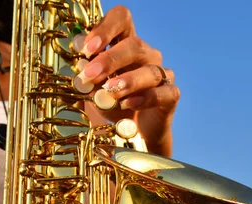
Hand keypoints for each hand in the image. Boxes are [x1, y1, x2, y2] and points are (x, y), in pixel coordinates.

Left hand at [81, 5, 179, 155]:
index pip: (121, 19)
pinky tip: (129, 104)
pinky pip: (162, 93)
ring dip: (127, 80)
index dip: (105, 28)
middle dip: (110, 59)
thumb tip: (81, 68)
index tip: (87, 48)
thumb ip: (89, 79)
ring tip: (109, 91)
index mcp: (125, 44)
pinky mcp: (170, 96)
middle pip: (134, 44)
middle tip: (90, 75)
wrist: (134, 137)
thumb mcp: (95, 92)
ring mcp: (161, 74)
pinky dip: (145, 98)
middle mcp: (146, 55)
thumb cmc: (113, 106)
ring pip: (149, 70)